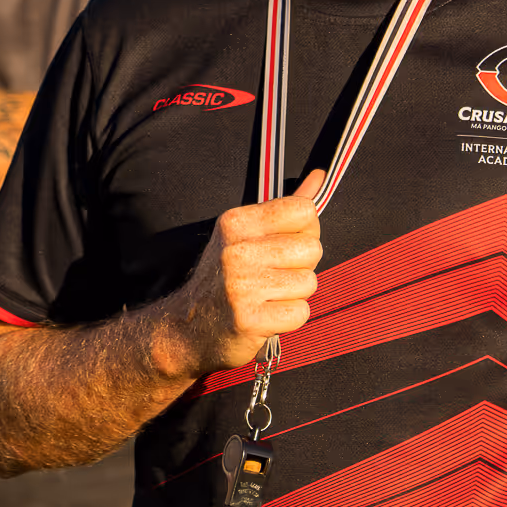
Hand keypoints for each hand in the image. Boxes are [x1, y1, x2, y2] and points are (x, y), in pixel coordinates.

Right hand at [162, 171, 324, 376]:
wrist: (187, 329)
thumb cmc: (225, 279)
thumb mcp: (246, 236)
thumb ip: (285, 209)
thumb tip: (320, 176)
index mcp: (236, 222)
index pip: (304, 211)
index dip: (304, 232)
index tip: (284, 247)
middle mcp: (236, 250)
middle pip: (312, 248)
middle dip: (301, 267)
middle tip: (274, 278)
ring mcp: (240, 286)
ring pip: (309, 282)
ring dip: (295, 295)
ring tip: (268, 298)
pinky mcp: (248, 319)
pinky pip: (300, 313)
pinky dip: (289, 319)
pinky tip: (267, 316)